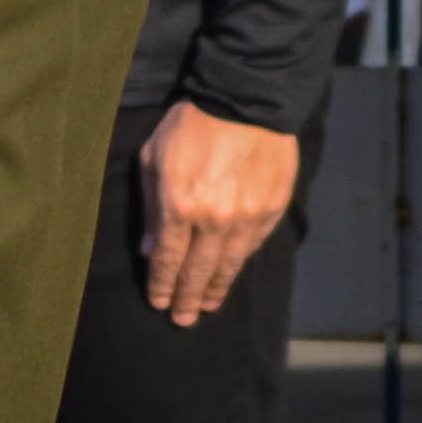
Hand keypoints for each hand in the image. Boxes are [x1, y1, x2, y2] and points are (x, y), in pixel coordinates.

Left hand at [137, 99, 301, 325]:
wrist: (246, 102)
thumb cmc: (190, 126)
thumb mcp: (153, 159)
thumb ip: (152, 209)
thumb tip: (150, 250)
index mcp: (181, 207)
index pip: (169, 260)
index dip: (162, 285)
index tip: (158, 303)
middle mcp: (215, 220)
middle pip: (199, 271)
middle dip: (188, 298)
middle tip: (182, 320)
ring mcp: (247, 217)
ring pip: (229, 265)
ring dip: (216, 289)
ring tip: (207, 307)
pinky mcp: (271, 210)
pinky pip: (253, 247)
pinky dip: (239, 264)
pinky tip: (230, 273)